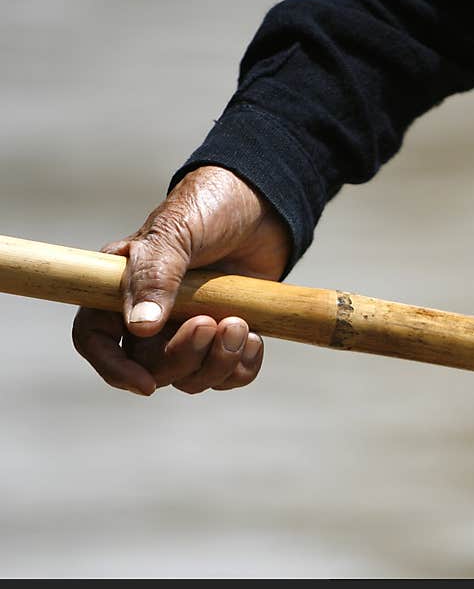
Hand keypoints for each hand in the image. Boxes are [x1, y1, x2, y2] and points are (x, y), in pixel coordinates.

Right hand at [72, 165, 291, 394]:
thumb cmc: (208, 208)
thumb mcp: (176, 231)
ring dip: (218, 363)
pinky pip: (228, 374)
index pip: (96, 339)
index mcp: (122, 288)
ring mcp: (190, 328)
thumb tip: (141, 327)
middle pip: (151, 367)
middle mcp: (152, 315)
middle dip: (183, 356)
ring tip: (241, 325)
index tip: (146, 385)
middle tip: (212, 324)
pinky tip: (254, 337)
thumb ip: (155, 275)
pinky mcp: (226, 335)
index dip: (114, 368)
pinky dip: (242, 366)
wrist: (261, 203)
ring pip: (192, 378)